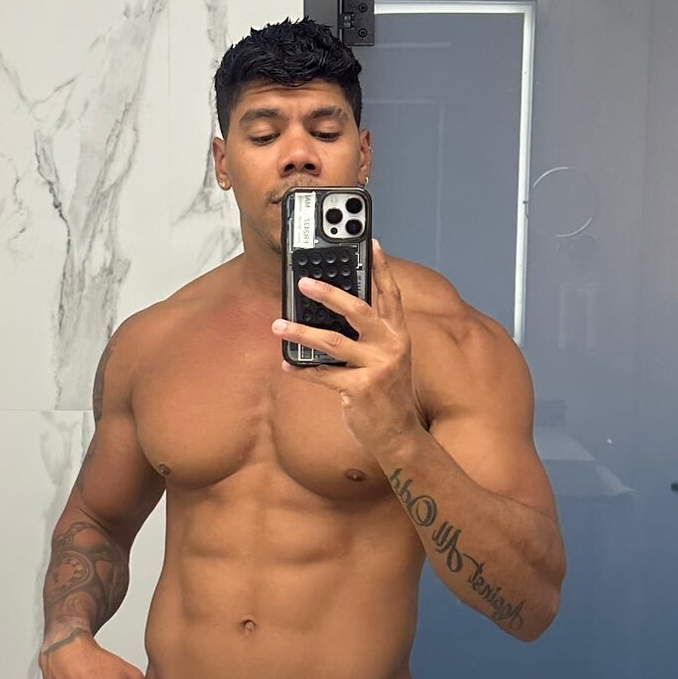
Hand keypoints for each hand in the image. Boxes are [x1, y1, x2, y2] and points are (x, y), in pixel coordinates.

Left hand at [272, 241, 421, 456]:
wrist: (398, 434)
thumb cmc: (387, 392)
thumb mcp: (388, 359)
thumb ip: (370, 336)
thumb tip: (334, 311)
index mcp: (398, 335)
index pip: (391, 294)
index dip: (382, 269)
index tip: (373, 244)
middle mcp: (391, 347)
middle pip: (358, 310)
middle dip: (329, 294)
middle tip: (304, 283)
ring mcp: (376, 368)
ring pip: (333, 342)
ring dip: (302, 332)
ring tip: (278, 326)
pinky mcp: (359, 390)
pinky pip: (323, 374)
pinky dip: (301, 369)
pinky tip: (287, 364)